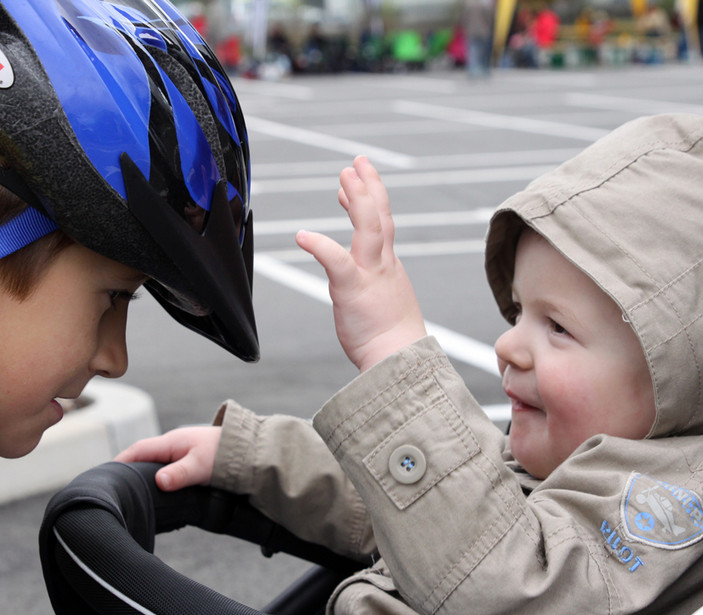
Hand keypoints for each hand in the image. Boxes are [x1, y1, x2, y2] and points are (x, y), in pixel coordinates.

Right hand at [115, 426, 221, 490]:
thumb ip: (181, 474)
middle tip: (111, 488)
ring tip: (127, 493)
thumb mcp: (202, 465)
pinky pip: (164, 469)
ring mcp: (179, 453)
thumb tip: (160, 482)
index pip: (138, 450)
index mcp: (171, 442)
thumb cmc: (225, 454)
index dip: (120, 461)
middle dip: (125, 469)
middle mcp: (172, 446)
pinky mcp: (187, 462)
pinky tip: (152, 492)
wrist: (249, 450)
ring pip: (153, 464)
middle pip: (142, 457)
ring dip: (141, 475)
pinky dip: (155, 478)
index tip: (105, 475)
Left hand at [296, 155, 425, 371]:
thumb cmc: (391, 343)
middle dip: (369, 186)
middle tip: (356, 163)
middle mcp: (383, 265)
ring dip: (358, 198)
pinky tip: (302, 235)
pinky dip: (320, 245)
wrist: (400, 362)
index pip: (381, 227)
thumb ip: (370, 289)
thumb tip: (360, 288)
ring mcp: (371, 274)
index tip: (354, 185)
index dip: (369, 201)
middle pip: (381, 216)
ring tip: (345, 175)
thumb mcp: (382, 305)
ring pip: (370, 227)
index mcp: (388, 269)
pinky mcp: (353, 290)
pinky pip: (336, 261)